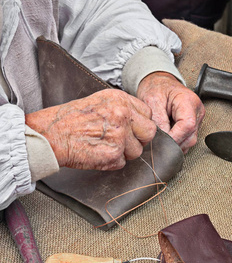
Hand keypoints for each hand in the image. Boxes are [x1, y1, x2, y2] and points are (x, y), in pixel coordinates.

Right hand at [25, 89, 155, 169]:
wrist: (51, 134)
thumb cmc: (70, 119)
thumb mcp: (100, 101)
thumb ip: (122, 108)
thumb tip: (138, 120)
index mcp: (121, 100)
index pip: (147, 114)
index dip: (140, 124)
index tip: (131, 128)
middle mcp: (123, 115)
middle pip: (149, 132)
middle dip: (139, 139)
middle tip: (122, 141)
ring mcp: (120, 135)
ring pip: (137, 151)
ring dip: (124, 152)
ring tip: (104, 146)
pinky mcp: (114, 154)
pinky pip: (122, 162)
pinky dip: (112, 162)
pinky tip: (98, 153)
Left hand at [137, 72, 204, 153]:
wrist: (159, 83)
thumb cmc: (157, 87)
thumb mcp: (152, 100)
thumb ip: (158, 121)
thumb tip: (162, 140)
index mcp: (188, 101)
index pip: (188, 125)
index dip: (175, 137)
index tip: (162, 143)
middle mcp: (196, 111)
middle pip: (191, 136)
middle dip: (174, 143)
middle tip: (158, 144)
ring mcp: (196, 119)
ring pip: (190, 141)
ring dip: (175, 144)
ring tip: (161, 140)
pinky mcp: (193, 124)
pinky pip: (187, 139)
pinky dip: (177, 142)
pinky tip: (167, 138)